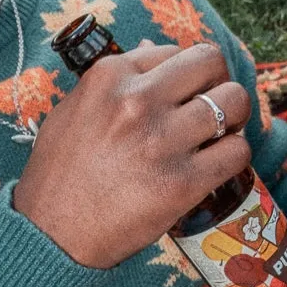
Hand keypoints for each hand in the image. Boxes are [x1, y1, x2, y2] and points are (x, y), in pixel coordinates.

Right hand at [13, 40, 250, 268]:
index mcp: (109, 77)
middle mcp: (138, 101)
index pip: (173, 51)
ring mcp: (163, 141)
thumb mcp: (72, 112)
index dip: (184, 74)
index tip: (183, 95)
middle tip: (213, 106)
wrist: (50, 235)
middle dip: (218, 82)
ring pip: (233, 103)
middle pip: (211, 64)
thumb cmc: (57, 176)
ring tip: (221, 135)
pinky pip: (237, 152)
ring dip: (234, 118)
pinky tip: (218, 164)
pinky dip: (234, 156)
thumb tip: (153, 51)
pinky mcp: (183, 182)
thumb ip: (115, 82)